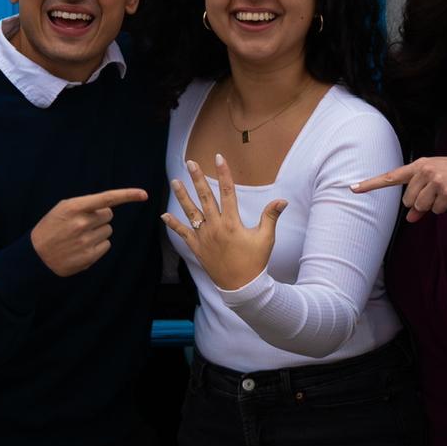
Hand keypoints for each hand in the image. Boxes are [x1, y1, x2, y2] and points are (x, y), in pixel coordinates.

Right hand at [31, 187, 148, 276]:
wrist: (36, 255)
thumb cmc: (51, 228)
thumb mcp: (62, 209)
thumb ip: (85, 205)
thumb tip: (109, 206)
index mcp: (74, 207)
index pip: (107, 198)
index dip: (128, 195)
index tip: (144, 195)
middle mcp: (82, 223)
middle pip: (109, 215)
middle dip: (100, 218)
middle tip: (82, 224)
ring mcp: (86, 241)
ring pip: (108, 231)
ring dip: (98, 232)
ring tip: (79, 237)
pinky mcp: (89, 256)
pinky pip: (106, 245)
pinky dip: (98, 246)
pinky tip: (81, 247)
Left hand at [161, 154, 286, 290]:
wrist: (241, 287)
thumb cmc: (255, 262)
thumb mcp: (266, 238)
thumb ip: (270, 217)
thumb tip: (282, 200)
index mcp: (232, 222)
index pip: (228, 191)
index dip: (224, 173)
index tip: (219, 158)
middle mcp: (215, 227)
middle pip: (205, 197)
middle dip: (197, 178)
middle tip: (190, 164)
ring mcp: (204, 237)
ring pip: (190, 212)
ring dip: (182, 196)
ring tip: (174, 181)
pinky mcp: (197, 248)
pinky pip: (183, 234)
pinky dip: (173, 225)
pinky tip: (164, 215)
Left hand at [351, 157, 446, 221]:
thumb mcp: (434, 185)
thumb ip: (419, 199)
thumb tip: (410, 218)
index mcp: (418, 165)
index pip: (391, 177)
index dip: (371, 184)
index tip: (353, 189)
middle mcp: (424, 169)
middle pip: (408, 201)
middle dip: (421, 204)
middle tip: (438, 195)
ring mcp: (435, 179)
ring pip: (420, 207)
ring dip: (433, 207)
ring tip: (446, 195)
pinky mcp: (446, 190)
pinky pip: (435, 211)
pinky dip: (444, 209)